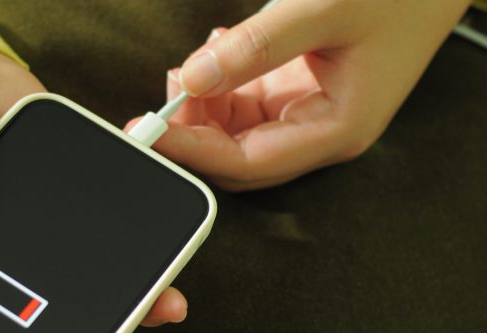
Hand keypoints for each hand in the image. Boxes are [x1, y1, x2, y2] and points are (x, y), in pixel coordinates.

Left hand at [135, 0, 470, 190]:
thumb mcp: (324, 8)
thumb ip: (257, 46)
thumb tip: (194, 80)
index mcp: (338, 129)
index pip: (249, 163)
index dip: (194, 152)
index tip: (149, 132)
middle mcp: (324, 131)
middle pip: (241, 157)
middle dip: (198, 130)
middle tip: (171, 86)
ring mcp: (315, 112)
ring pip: (242, 131)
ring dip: (209, 104)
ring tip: (199, 58)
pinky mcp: (306, 89)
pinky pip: (253, 103)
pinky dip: (227, 83)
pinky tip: (223, 48)